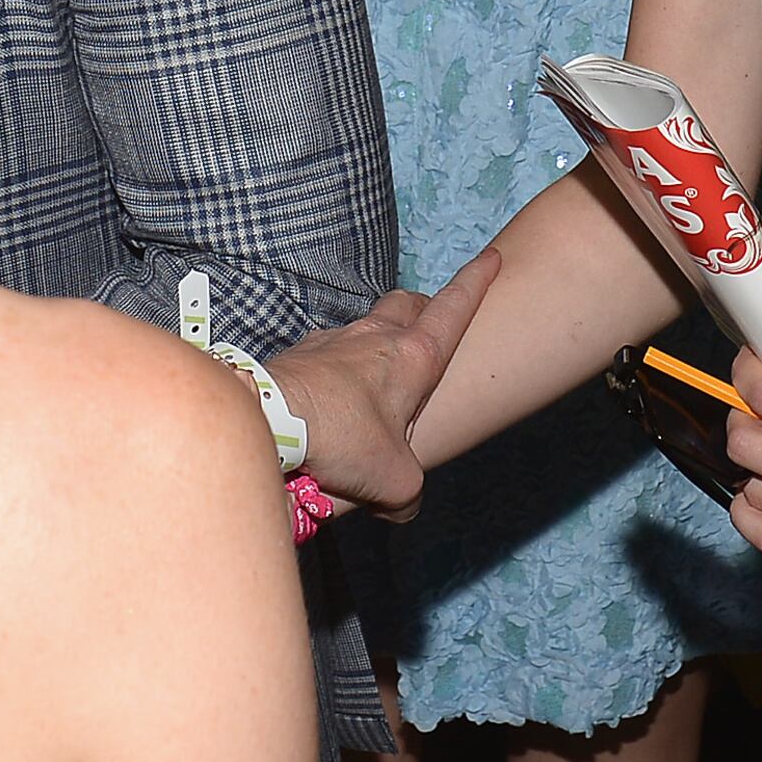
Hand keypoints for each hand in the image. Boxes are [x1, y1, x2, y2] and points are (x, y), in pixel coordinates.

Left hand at [267, 248, 498, 522]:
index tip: (492, 256)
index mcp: (413, 356)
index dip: (476, 281)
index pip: (454, 307)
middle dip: (423, 308)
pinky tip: (330, 406)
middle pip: (407, 303)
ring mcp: (335, 340)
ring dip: (375, 346)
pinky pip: (328, 354)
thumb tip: (398, 504)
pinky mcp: (301, 354)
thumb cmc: (343, 439)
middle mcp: (376, 337)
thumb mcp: (395, 482)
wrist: (269, 418)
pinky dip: (337, 372)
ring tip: (373, 388)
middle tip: (429, 325)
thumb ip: (407, 495)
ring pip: (365, 327)